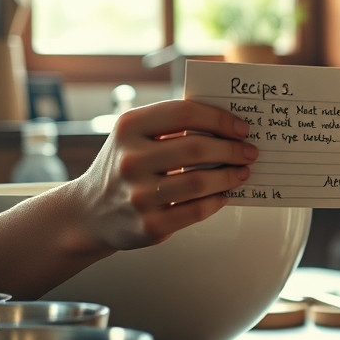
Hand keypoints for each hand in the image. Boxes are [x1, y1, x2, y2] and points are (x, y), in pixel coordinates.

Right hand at [65, 99, 255, 251]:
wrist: (89, 212)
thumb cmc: (125, 165)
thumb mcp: (135, 135)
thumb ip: (172, 125)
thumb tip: (228, 126)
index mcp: (129, 127)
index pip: (184, 113)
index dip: (220, 118)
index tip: (242, 128)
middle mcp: (130, 159)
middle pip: (196, 148)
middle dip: (232, 149)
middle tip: (249, 152)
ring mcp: (138, 195)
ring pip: (199, 182)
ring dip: (229, 176)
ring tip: (241, 173)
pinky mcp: (148, 225)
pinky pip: (195, 211)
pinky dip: (216, 201)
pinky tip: (224, 194)